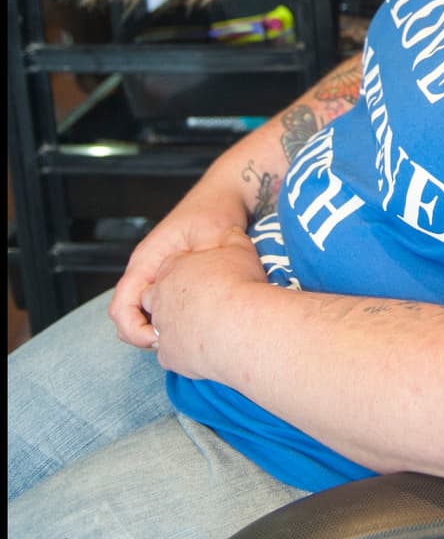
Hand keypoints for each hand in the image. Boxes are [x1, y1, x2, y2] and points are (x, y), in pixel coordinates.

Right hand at [108, 187, 249, 348]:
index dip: (135, 331)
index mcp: (147, 260)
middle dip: (145, 336)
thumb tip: (200, 297)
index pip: (122, 307)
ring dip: (159, 328)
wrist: (226, 194)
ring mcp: (157, 274)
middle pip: (128, 316)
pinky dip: (171, 319)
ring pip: (144, 313)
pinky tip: (195, 322)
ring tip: (186, 336)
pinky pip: (160, 306)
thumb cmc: (216, 211)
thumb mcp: (212, 236)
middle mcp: (147, 269)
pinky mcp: (171, 278)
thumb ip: (202, 265)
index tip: (161, 341)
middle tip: (176, 345)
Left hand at [146, 229, 268, 380]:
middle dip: (172, 301)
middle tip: (198, 305)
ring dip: (176, 327)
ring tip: (202, 329)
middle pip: (155, 297)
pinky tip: (203, 347)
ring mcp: (162, 325)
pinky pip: (170, 353)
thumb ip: (231, 240)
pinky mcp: (169, 353)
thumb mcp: (240, 249)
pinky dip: (183, 351)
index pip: (170, 268)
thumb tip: (232, 232)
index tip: (204, 280)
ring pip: (160, 327)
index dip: (186, 274)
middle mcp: (161, 296)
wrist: (239, 324)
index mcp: (174, 268)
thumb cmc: (240, 285)